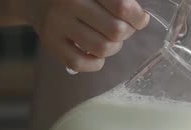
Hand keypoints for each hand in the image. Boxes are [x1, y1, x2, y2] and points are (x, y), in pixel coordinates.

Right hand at [24, 0, 149, 71]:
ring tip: (109, 40)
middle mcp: (68, 4)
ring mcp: (57, 25)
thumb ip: (117, 1)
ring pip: (102, 48)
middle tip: (121, 29)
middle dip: (126, 32)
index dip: (137, 17)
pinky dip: (96, 62)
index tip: (139, 19)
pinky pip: (81, 63)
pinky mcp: (50, 43)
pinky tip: (96, 53)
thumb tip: (141, 19)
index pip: (122, 7)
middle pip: (116, 30)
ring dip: (113, 48)